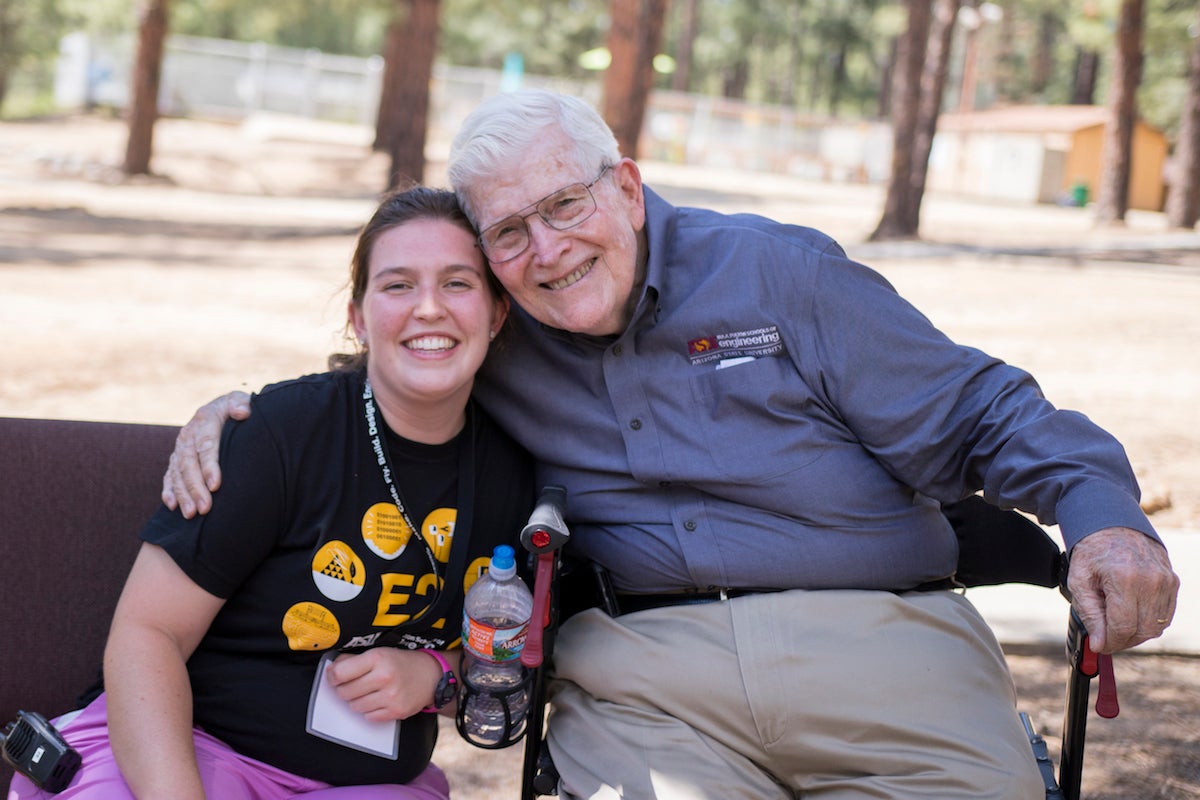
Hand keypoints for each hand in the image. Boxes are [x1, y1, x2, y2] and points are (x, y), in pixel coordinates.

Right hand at [161, 391, 251, 517]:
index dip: (210, 466)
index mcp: (205, 420)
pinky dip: (169, 491)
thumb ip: (241, 404)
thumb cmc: (237, 407)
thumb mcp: (240, 400)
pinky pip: (169, 476)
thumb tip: (243, 412)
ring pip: (177, 473)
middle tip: (204, 508)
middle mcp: (188, 434)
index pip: (206, 446)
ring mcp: (180, 447)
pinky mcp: (176, 458)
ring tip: (190, 514)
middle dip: (195, 488)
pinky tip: (172, 506)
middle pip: (189, 464)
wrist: (222, 407)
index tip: (216, 485)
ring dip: (182, 494)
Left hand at [326, 649, 444, 721]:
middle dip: (344, 689)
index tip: (334, 677)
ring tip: (368, 693)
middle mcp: (384, 677)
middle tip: (354, 685)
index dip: (333, 677)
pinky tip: (378, 701)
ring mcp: (391, 696)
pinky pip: (369, 717)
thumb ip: (353, 660)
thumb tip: (331, 670)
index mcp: (378, 658)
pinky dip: (369, 711)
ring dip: (357, 701)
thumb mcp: (379, 653)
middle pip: (344, 692)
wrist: (431, 676)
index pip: (340, 673)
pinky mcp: (396, 711)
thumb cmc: (401, 663)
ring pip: (355, 707)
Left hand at [1067, 527, 1178, 652]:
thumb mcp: (1079, 580)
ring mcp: (1166, 581)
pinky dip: (1148, 623)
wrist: (1114, 525)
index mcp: (1124, 578)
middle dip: (1121, 640)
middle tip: (1105, 637)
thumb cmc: (1093, 552)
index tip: (1099, 645)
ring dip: (1135, 634)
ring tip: (1115, 624)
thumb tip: (1099, 644)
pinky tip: (1130, 615)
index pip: (1123, 626)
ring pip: (1155, 627)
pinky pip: (1164, 616)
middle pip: (1141, 630)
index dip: (1110, 642)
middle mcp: (1151, 580)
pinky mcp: (1173, 582)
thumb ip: (1090, 614)